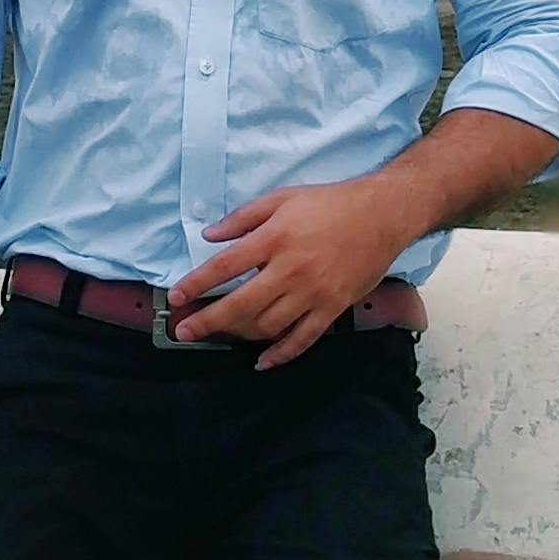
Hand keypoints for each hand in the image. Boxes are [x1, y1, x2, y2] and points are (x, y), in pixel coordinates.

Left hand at [171, 174, 418, 369]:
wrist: (383, 215)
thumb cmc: (330, 203)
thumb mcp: (282, 198)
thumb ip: (243, 217)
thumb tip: (209, 234)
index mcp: (276, 238)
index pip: (225, 266)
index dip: (196, 284)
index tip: (176, 297)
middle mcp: (291, 269)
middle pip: (241, 305)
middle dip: (208, 321)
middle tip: (184, 330)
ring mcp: (314, 293)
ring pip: (268, 326)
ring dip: (239, 335)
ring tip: (221, 334)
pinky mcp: (333, 308)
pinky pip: (303, 339)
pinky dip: (280, 354)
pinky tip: (261, 361)